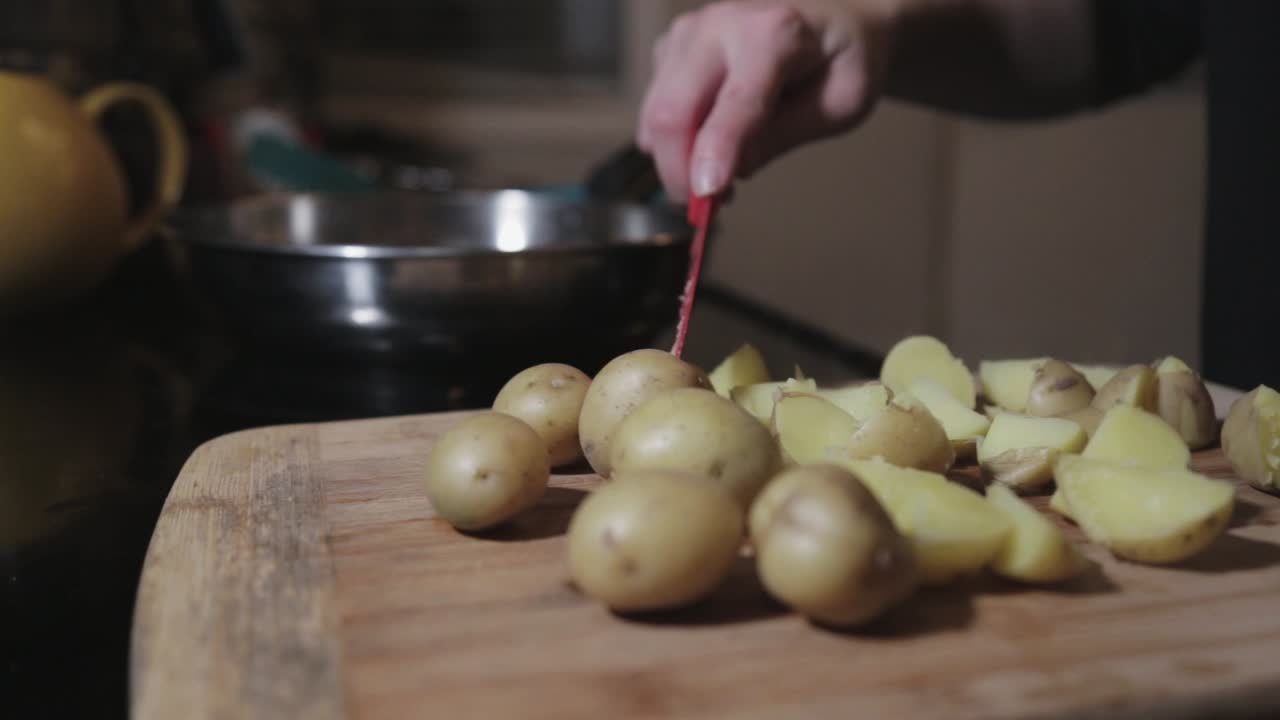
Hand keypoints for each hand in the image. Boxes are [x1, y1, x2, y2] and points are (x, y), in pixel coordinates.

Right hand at [637, 0, 894, 200]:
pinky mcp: (671, 48)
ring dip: (676, 160)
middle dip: (680, 171)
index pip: (734, 103)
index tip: (706, 193)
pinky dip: (673, 139)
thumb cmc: (842, 58)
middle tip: (706, 205)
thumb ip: (783, 135)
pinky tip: (706, 143)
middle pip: (671, 111)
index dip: (715, 154)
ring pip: (654, 115)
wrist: (834, 17)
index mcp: (773, 33)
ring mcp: (688, 33)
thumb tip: (730, 170)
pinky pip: (654, 107)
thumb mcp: (840, 104)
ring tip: (716, 175)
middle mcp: (719, 25)